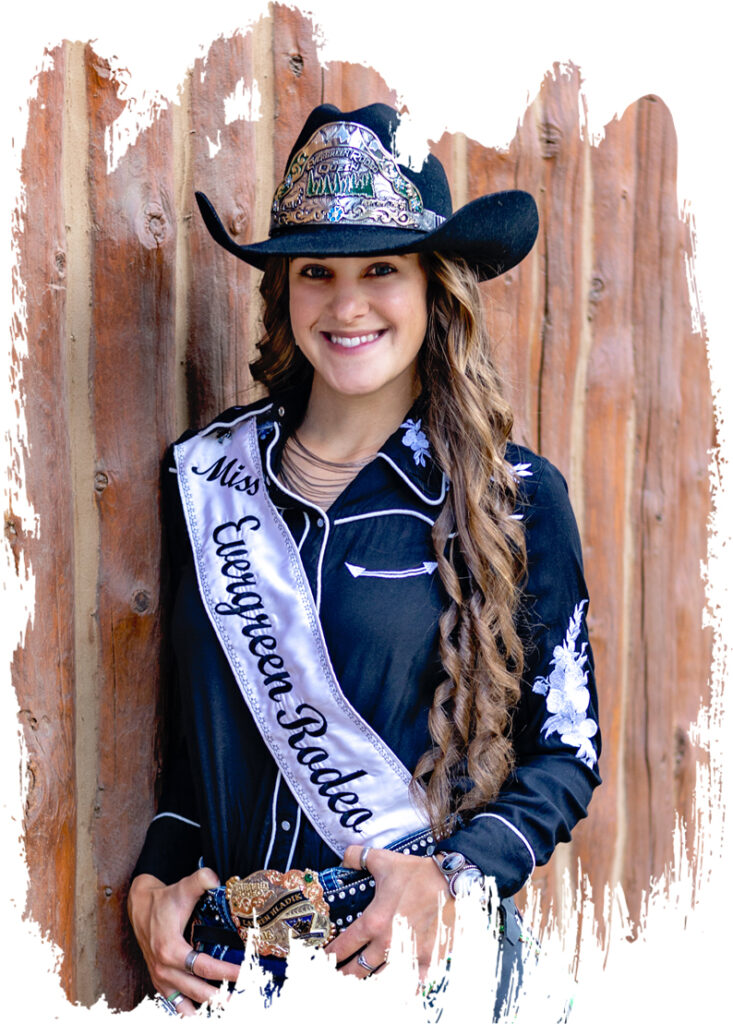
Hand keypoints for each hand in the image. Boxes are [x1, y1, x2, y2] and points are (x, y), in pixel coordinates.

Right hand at [128, 869, 239, 1015]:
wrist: (140, 908)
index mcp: (170, 950)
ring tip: (228, 1007)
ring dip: (207, 1008)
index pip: (204, 967)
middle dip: (221, 996)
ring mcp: (161, 979)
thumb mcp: (183, 887)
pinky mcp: (161, 984)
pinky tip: (208, 1011)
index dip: (226, 972)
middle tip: (244, 996)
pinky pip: (176, 1005)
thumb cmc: (165, 900)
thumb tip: (217, 880)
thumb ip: (202, 880)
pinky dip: (190, 1011)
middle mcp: (164, 970)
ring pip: (185, 1005)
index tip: (245, 973)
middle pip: (198, 991)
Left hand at [325, 846, 454, 981]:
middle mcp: (387, 942)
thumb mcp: (384, 860)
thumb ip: (358, 857)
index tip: (324, 956)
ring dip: (369, 981)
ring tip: (361, 982)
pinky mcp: (426, 959)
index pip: (344, 945)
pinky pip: (410, 983)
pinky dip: (401, 988)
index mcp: (374, 921)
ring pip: (380, 979)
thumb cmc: (417, 872)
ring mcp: (407, 953)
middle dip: (344, 973)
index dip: (331, 953)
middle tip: (336, 975)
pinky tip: (395, 989)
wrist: (451, 881)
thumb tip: (343, 857)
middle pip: (358, 969)